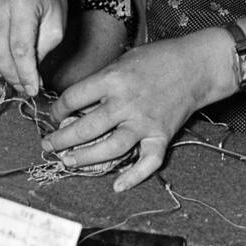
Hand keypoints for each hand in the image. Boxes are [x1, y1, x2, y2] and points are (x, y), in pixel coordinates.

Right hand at [0, 0, 67, 97]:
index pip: (20, 47)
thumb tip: (29, 82)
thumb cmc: (49, 8)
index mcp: (22, 5)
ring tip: (12, 77)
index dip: (26, 73)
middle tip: (25, 86)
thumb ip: (41, 53)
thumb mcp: (56, 29)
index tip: (33, 89)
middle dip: (11, 77)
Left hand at [42, 28, 232, 192]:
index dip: (57, 110)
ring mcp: (145, 121)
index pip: (73, 98)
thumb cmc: (158, 58)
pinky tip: (117, 186)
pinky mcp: (161, 135)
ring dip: (84, 158)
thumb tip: (77, 105)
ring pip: (109, 148)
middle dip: (61, 139)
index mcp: (113, 79)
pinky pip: (148, 162)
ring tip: (67, 161)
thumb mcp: (123, 61)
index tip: (55, 115)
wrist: (196, 65)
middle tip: (48, 145)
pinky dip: (134, 177)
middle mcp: (126, 103)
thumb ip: (101, 82)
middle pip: (85, 128)